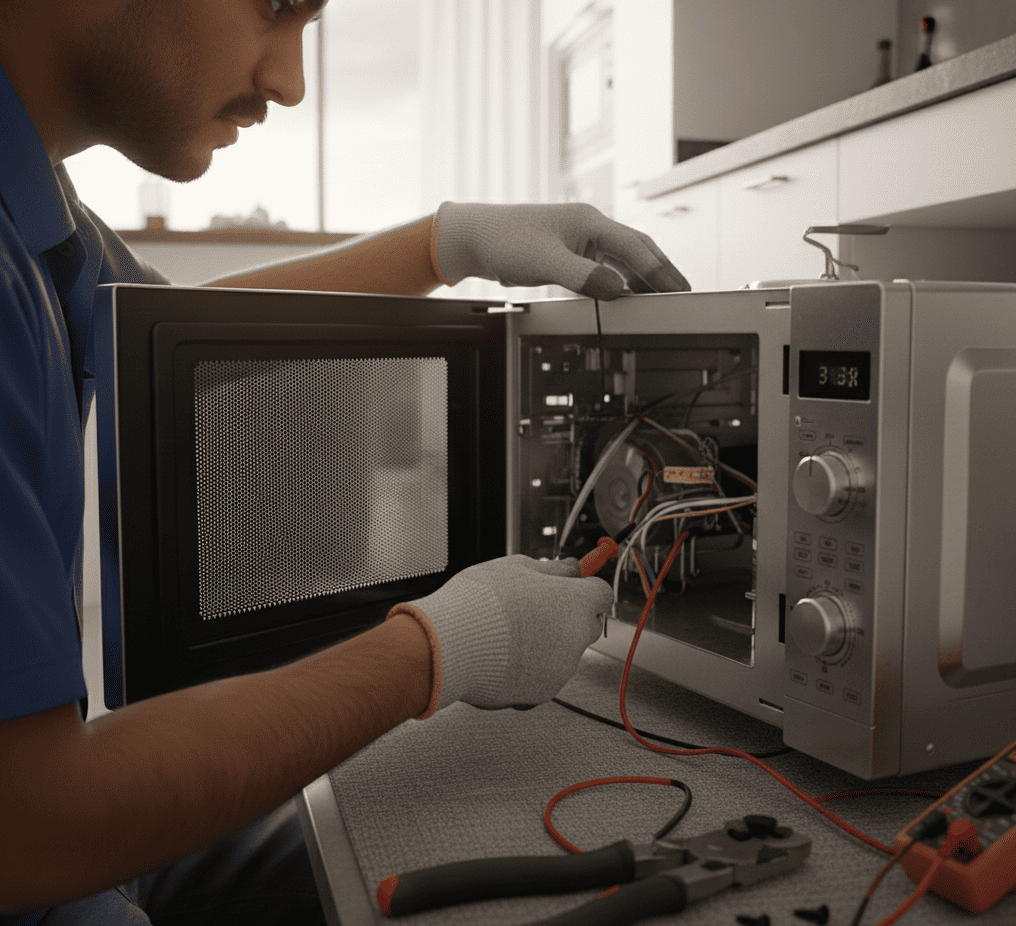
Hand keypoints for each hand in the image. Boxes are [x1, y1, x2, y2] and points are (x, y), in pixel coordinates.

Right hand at [387, 555, 612, 715]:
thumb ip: (553, 569)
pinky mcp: (539, 695)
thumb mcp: (516, 568)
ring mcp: (559, 670)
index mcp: (575, 603)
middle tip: (535, 607)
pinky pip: (541, 677)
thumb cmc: (479, 603)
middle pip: (586, 625)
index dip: (585, 588)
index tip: (572, 584)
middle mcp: (575, 640)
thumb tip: (572, 567)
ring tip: (507, 632)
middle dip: (568, 617)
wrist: (449, 647)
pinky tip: (501, 655)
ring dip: (545, 644)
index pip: (602, 594)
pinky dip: (527, 669)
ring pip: (562, 653)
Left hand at [431, 201, 689, 299]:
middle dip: (661, 271)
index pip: (637, 248)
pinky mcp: (568, 253)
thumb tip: (617, 289)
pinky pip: (604, 267)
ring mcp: (579, 239)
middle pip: (637, 249)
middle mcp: (589, 227)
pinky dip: (619, 280)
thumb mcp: (547, 262)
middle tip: (684, 292)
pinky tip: (625, 294)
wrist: (473, 238)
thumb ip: (585, 276)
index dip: (661, 271)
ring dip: (641, 277)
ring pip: (622, 258)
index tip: (679, 289)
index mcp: (589, 221)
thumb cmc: (504, 240)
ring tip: (660, 297)